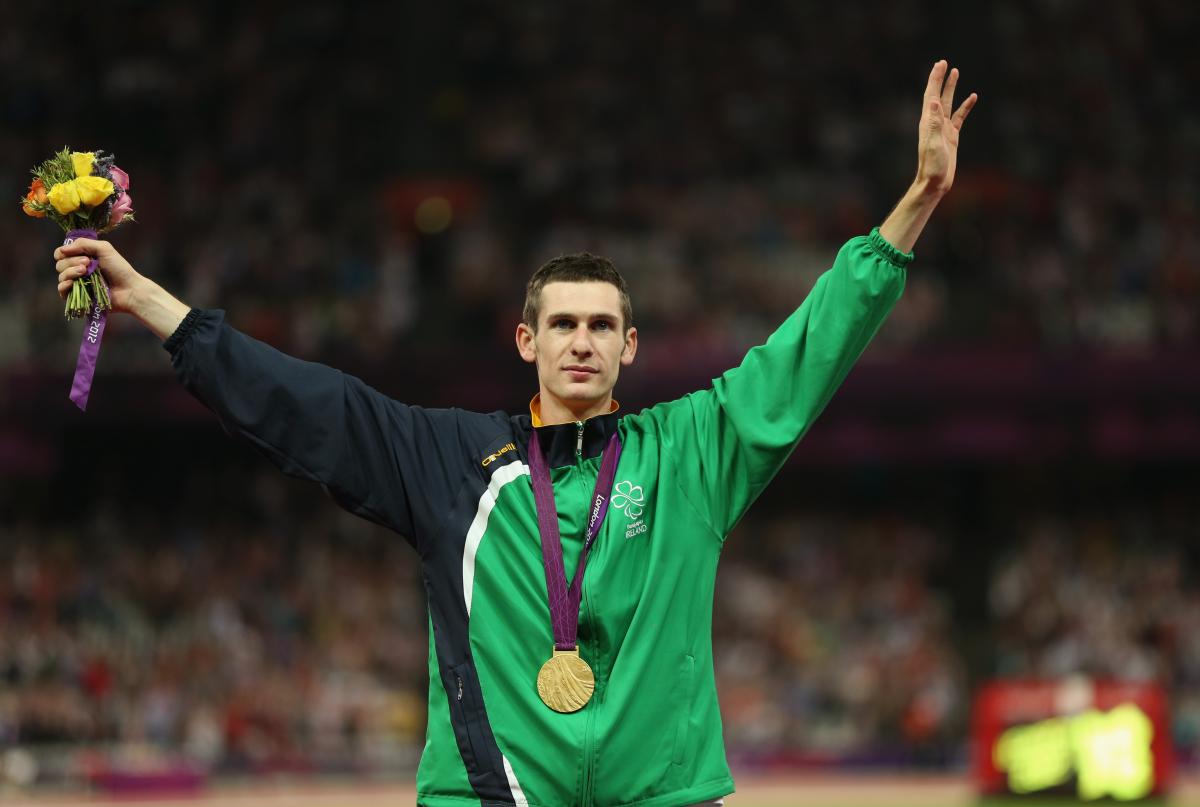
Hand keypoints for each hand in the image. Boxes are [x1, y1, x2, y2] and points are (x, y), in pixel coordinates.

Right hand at [53, 238, 144, 313]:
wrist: (129, 289)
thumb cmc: (119, 268)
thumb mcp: (104, 249)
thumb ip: (83, 244)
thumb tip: (62, 250)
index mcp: (81, 258)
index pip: (61, 253)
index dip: (64, 252)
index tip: (79, 253)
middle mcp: (77, 270)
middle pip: (60, 264)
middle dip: (72, 261)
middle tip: (88, 263)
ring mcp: (77, 284)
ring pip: (61, 276)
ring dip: (70, 272)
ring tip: (85, 272)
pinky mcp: (78, 297)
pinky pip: (62, 291)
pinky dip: (64, 286)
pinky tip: (72, 283)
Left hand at [915, 60, 976, 197]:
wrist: (935, 183)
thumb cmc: (933, 166)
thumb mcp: (934, 144)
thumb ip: (934, 124)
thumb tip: (933, 101)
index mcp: (929, 122)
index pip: (931, 94)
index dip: (935, 79)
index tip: (940, 64)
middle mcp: (934, 123)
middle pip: (937, 94)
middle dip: (940, 78)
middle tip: (944, 62)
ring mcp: (943, 129)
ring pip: (948, 103)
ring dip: (951, 88)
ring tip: (955, 72)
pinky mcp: (951, 136)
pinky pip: (959, 116)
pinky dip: (965, 106)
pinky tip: (972, 98)